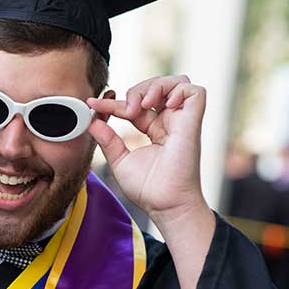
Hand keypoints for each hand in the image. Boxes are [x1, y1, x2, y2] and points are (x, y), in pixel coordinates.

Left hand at [88, 75, 214, 288]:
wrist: (165, 205)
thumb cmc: (147, 190)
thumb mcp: (119, 160)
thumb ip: (108, 139)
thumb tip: (92, 120)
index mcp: (154, 130)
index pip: (135, 105)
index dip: (114, 102)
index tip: (93, 104)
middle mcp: (170, 123)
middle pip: (157, 87)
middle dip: (137, 89)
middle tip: (126, 110)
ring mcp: (183, 122)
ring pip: (178, 82)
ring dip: (157, 85)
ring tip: (143, 104)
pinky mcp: (193, 123)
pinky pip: (195, 92)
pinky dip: (179, 90)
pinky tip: (163, 105)